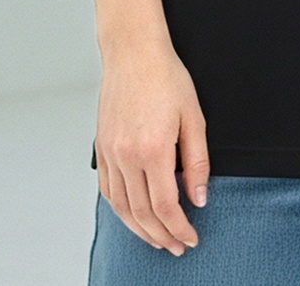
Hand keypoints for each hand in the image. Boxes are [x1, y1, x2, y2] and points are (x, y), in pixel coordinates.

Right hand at [93, 40, 210, 253]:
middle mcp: (127, 156)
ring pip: (121, 207)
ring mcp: (110, 152)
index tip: (191, 238)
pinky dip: (120, 209)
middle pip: (142, 214)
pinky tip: (132, 215)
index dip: (180, 228)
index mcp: (153, 149)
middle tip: (177, 246)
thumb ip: (197, 161)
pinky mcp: (101, 147)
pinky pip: (107, 190)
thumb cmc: (166, 77)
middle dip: (162, 236)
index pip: (166, 206)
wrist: (133, 52)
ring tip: (157, 238)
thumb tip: (198, 198)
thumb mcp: (194, 117)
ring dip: (139, 230)